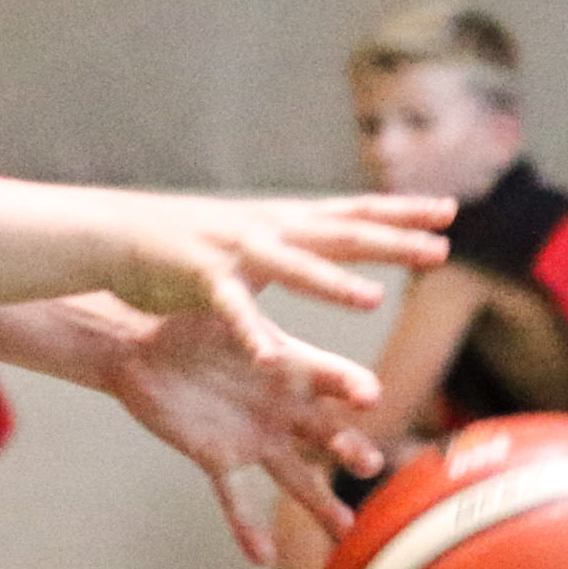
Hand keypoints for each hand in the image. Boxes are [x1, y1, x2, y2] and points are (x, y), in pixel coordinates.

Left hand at [99, 303, 398, 564]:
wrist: (140, 345)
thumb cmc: (186, 320)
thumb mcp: (217, 315)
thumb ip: (243, 320)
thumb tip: (266, 303)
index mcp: (289, 365)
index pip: (330, 377)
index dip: (349, 385)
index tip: (372, 394)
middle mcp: (281, 406)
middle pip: (325, 433)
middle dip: (348, 447)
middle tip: (369, 464)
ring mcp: (253, 435)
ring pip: (294, 476)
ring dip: (318, 502)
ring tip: (343, 531)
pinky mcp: (218, 456)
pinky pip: (235, 497)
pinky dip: (246, 526)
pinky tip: (260, 556)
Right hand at [104, 194, 454, 378]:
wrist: (116, 233)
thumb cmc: (187, 241)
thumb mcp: (252, 237)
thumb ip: (292, 242)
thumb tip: (328, 239)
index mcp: (285, 222)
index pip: (355, 212)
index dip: (402, 210)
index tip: (451, 209)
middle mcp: (270, 230)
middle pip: (341, 234)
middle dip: (392, 241)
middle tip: (441, 248)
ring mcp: (237, 252)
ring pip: (293, 268)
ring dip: (331, 285)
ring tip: (372, 301)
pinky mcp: (202, 279)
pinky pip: (233, 311)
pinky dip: (252, 335)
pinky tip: (271, 359)